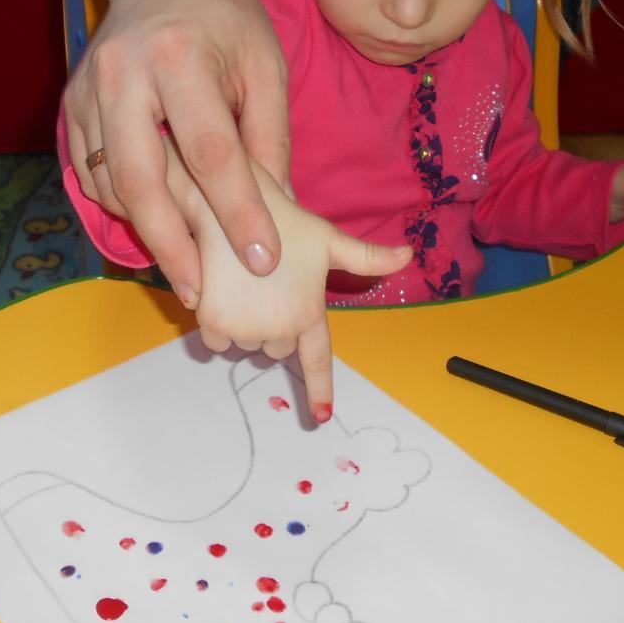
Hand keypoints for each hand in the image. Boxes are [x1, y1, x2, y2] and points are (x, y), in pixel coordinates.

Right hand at [62, 0, 290, 307]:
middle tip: (202, 292)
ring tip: (185, 266)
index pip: (212, 154)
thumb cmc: (225, 15)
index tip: (263, 259)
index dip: (238, 213)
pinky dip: (122, 205)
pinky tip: (155, 223)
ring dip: (147, 232)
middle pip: (142, 182)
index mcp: (180, 58)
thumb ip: (269, 137)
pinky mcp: (70, 104)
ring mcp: (87, 91)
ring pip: (110, 185)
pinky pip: (91, 174)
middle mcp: (123, 75)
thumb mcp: (264, 63)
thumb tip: (280, 211)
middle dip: (174, 245)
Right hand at [187, 161, 411, 421]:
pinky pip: (218, 340)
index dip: (319, 390)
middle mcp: (279, 329)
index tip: (321, 417)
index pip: (317, 362)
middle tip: (271, 287)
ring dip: (247, 325)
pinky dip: (220, 324)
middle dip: (275, 326)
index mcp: (310, 315)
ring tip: (248, 285)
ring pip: (247, 344)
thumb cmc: (287, 223)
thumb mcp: (329, 241)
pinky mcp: (214, 324)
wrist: (236, 205)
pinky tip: (225, 291)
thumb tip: (408, 256)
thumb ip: (367, 257)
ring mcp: (245, 329)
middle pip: (278, 347)